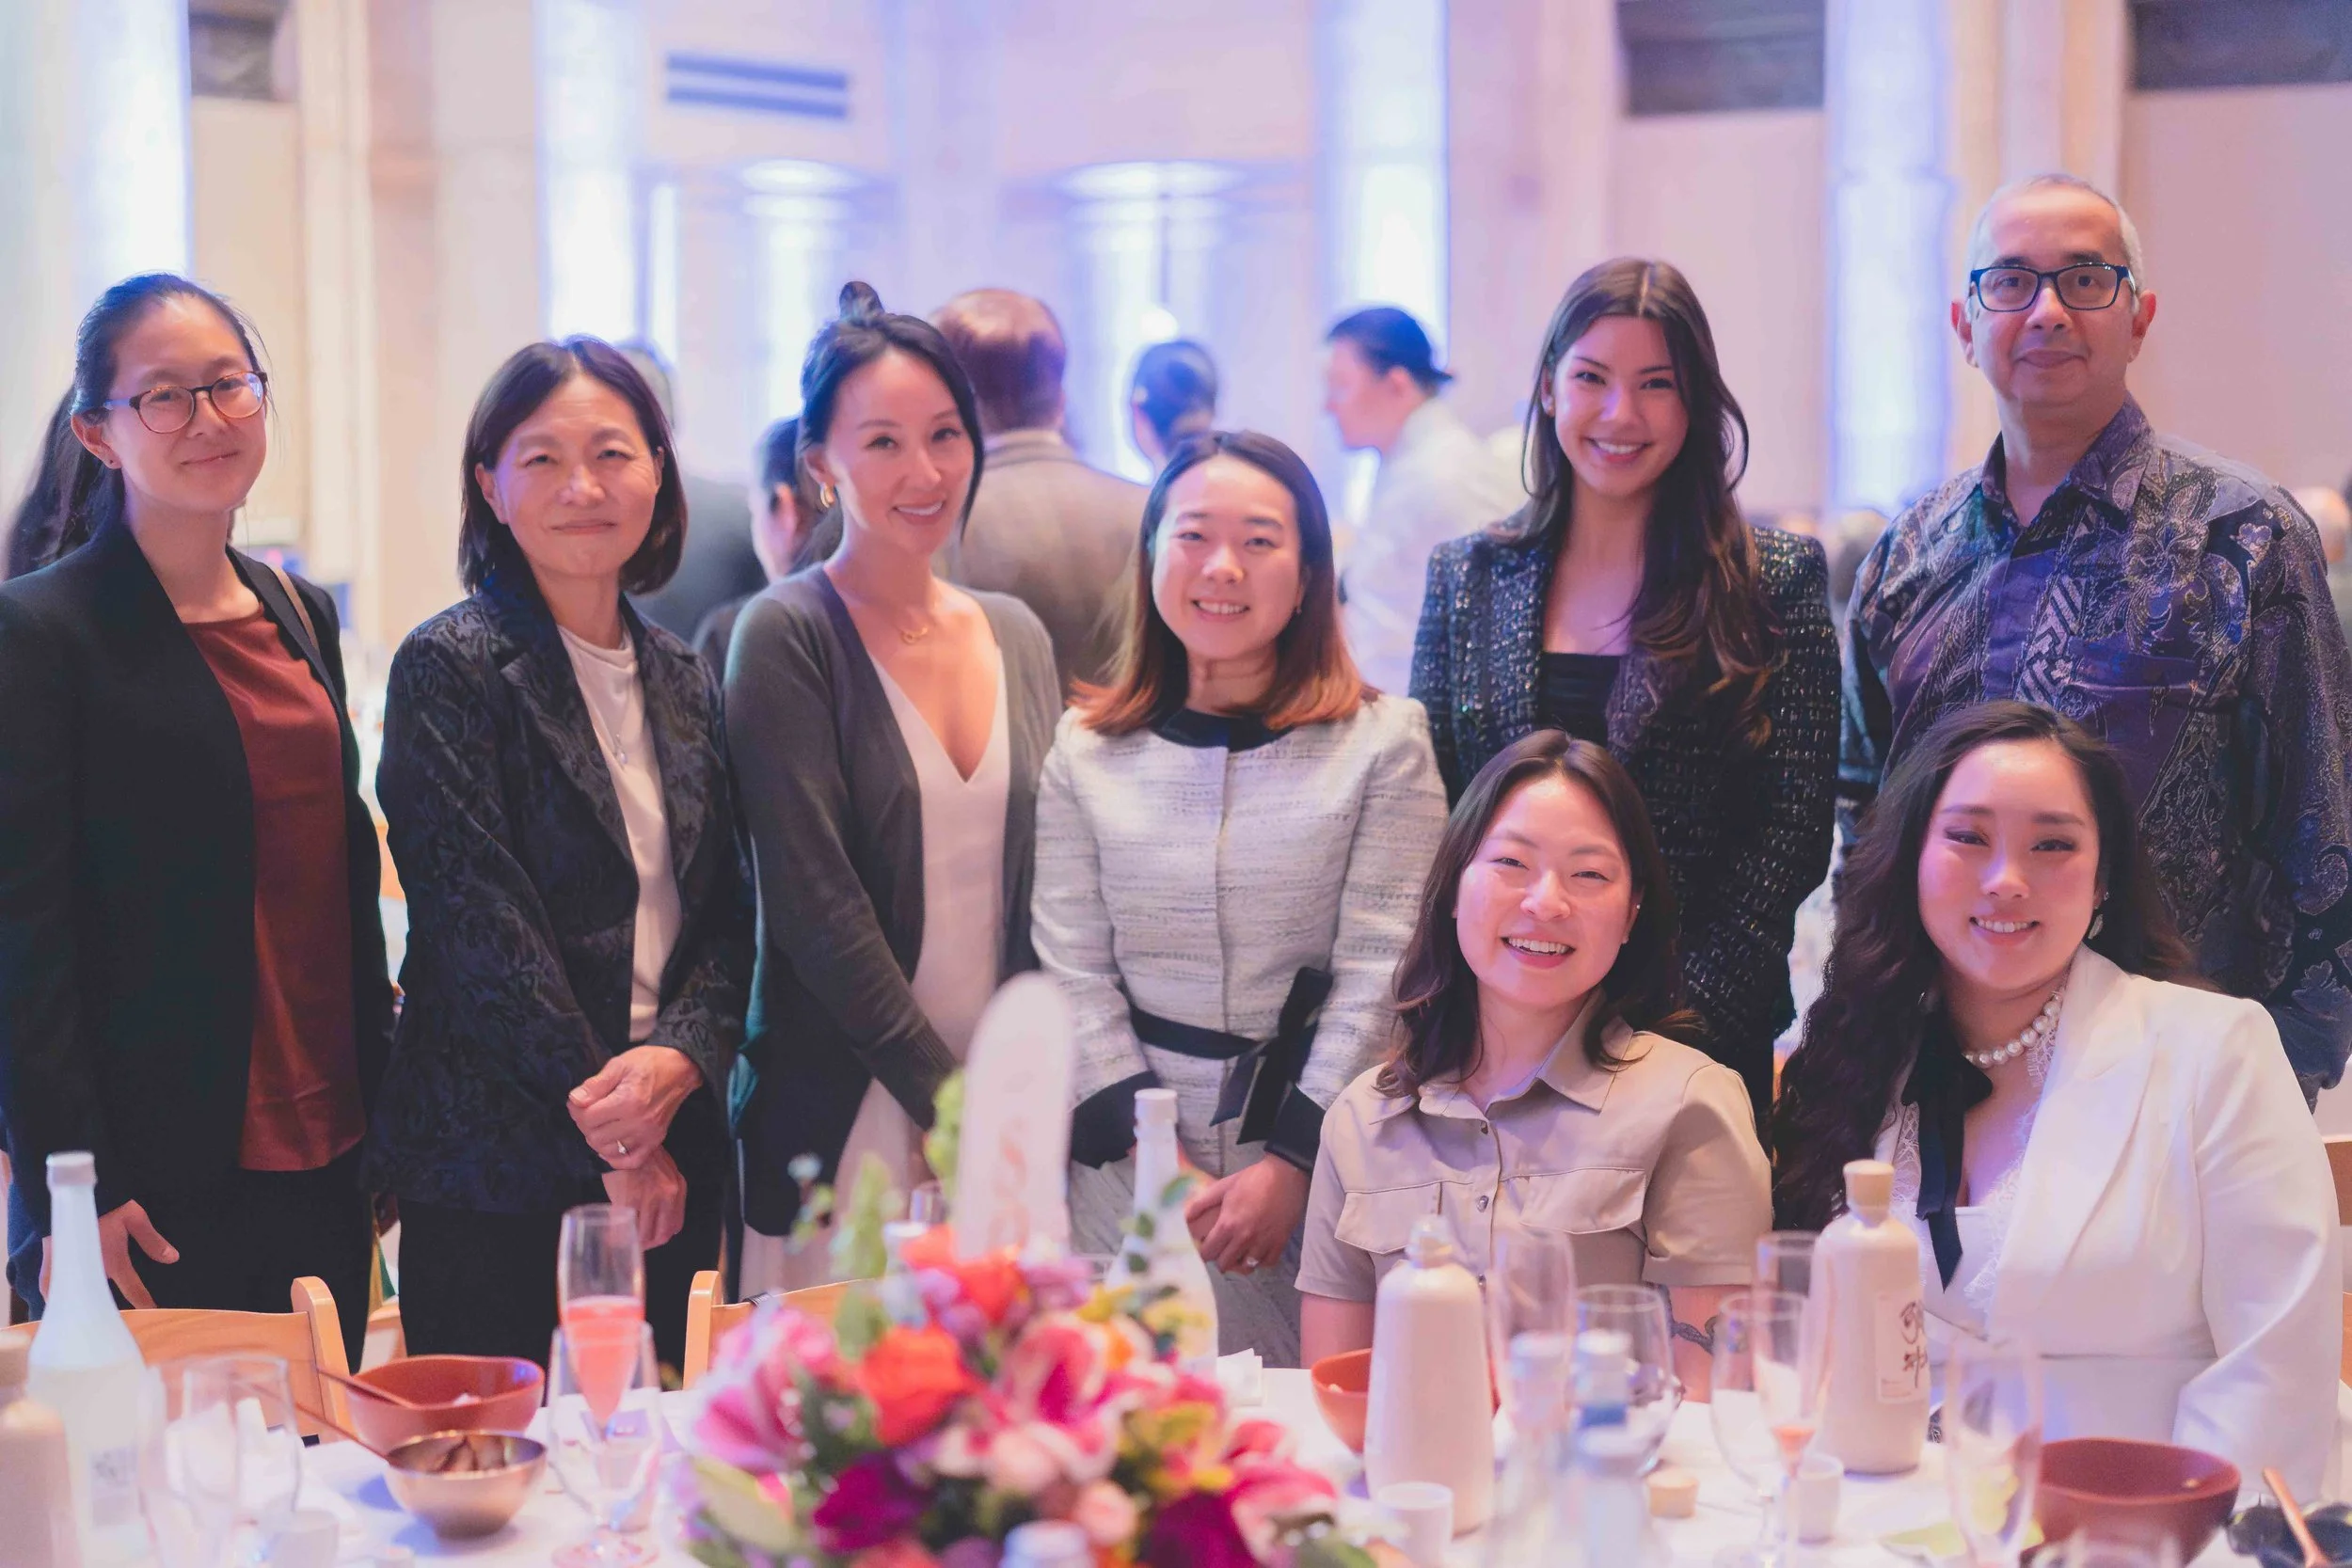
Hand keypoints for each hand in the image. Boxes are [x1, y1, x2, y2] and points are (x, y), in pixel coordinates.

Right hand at [41, 1200, 176, 1309]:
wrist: (71, 1191)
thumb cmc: (106, 1203)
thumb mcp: (135, 1218)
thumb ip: (152, 1241)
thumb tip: (173, 1259)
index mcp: (113, 1261)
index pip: (133, 1288)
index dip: (144, 1302)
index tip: (152, 1313)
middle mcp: (91, 1270)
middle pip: (102, 1299)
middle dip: (111, 1311)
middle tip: (119, 1322)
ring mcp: (68, 1270)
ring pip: (75, 1298)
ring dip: (83, 1307)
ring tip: (88, 1321)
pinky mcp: (50, 1265)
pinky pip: (50, 1290)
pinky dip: (54, 1300)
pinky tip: (57, 1308)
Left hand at [569, 1046, 699, 1169]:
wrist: (681, 1068)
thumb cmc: (648, 1063)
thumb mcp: (619, 1064)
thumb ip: (596, 1084)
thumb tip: (574, 1100)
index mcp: (628, 1101)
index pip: (588, 1118)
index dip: (577, 1110)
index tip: (578, 1101)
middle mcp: (639, 1122)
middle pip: (595, 1137)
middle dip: (585, 1124)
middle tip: (589, 1110)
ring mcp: (648, 1134)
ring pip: (608, 1150)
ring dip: (598, 1139)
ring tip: (600, 1123)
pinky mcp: (655, 1140)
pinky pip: (631, 1161)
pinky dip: (617, 1157)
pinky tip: (611, 1143)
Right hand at [601, 1146, 687, 1249]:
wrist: (623, 1144)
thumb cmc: (644, 1156)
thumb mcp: (667, 1170)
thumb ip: (670, 1192)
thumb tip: (665, 1219)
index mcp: (678, 1188)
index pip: (675, 1225)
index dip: (663, 1235)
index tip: (654, 1237)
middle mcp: (667, 1196)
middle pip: (660, 1235)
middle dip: (649, 1243)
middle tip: (638, 1244)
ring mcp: (648, 1200)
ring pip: (643, 1235)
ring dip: (634, 1241)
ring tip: (625, 1240)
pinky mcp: (629, 1201)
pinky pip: (626, 1227)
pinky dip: (619, 1236)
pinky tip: (613, 1236)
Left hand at [1183, 1158, 1307, 1275]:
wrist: (1284, 1175)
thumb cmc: (1252, 1179)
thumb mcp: (1223, 1186)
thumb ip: (1202, 1202)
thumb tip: (1184, 1216)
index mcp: (1228, 1225)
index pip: (1209, 1253)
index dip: (1205, 1252)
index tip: (1207, 1247)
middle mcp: (1244, 1238)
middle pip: (1226, 1264)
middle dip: (1220, 1259)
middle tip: (1222, 1250)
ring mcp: (1263, 1242)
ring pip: (1247, 1267)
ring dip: (1241, 1262)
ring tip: (1239, 1254)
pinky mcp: (1280, 1242)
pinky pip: (1268, 1263)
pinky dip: (1261, 1261)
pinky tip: (1257, 1252)